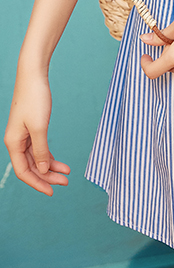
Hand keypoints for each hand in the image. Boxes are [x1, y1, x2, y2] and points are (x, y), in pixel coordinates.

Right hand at [4, 69, 70, 195]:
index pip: (23, 172)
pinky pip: (40, 149)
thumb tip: (44, 170)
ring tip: (67, 174)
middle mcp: (16, 142)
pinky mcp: (32, 129)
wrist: (33, 76)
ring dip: (51, 168)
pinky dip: (50, 156)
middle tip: (65, 183)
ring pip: (37, 159)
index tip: (52, 191)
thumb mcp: (40, 127)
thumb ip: (41, 150)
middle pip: (31, 167)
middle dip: (47, 177)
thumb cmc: (35, 99)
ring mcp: (24, 136)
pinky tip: (61, 163)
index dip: (37, 183)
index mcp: (13, 144)